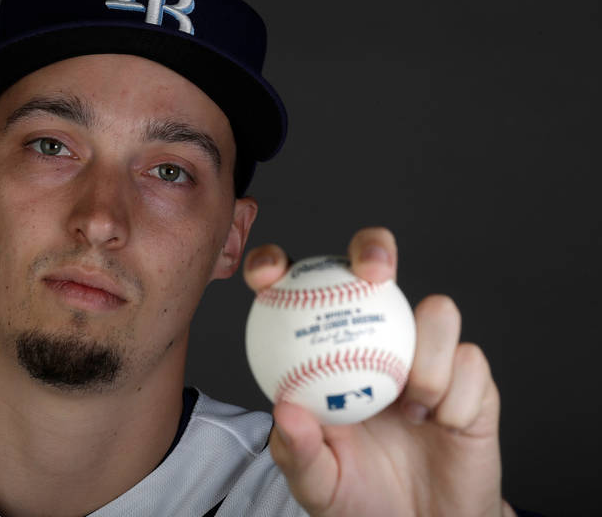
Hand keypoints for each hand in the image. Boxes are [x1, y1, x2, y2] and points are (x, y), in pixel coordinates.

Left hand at [243, 227, 514, 516]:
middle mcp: (376, 337)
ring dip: (427, 360)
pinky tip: (440, 425)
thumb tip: (284, 409)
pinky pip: (471, 364)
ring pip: (437, 311)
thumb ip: (296, 451)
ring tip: (412, 408)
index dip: (277, 264)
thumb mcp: (315, 483)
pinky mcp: (472, 378)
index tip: (266, 276)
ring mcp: (427, 353)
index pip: (299, 289)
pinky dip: (455, 399)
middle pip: (375, 264)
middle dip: (373, 247)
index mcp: (325, 348)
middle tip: (371, 272)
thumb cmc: (360, 496)